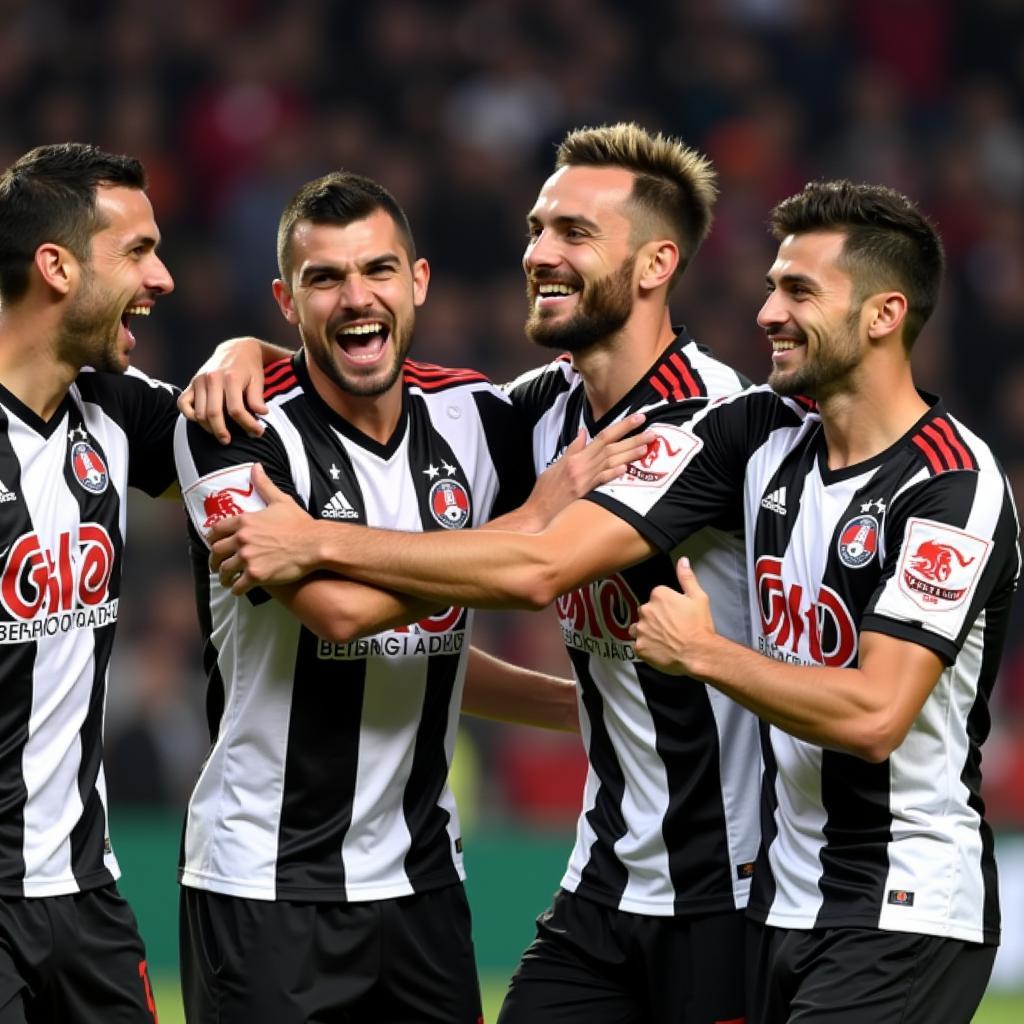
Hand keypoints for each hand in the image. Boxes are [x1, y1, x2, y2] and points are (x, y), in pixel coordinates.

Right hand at [179, 337, 269, 443]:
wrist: (236, 349)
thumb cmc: (250, 368)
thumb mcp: (258, 380)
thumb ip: (257, 398)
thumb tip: (262, 414)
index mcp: (231, 378)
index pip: (236, 410)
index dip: (248, 424)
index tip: (258, 432)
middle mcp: (212, 379)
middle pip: (213, 414)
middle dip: (222, 432)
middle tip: (229, 441)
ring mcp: (199, 381)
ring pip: (198, 413)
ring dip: (208, 428)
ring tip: (221, 434)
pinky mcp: (192, 383)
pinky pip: (183, 403)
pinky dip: (189, 415)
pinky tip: (201, 422)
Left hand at [208, 464, 318, 592]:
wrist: (314, 544)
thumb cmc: (300, 523)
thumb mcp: (281, 501)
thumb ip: (264, 485)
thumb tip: (255, 467)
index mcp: (245, 521)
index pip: (216, 530)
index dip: (211, 539)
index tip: (212, 544)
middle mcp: (242, 540)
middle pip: (216, 552)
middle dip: (214, 560)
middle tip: (216, 566)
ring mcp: (248, 558)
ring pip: (225, 570)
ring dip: (223, 577)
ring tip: (226, 580)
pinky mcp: (256, 575)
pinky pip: (238, 585)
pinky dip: (236, 589)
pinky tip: (238, 589)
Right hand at [506, 413, 652, 530]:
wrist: (537, 513)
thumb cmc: (545, 491)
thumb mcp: (555, 466)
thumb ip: (572, 450)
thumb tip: (582, 434)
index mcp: (574, 458)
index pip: (602, 437)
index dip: (622, 426)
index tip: (638, 419)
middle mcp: (581, 466)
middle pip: (611, 448)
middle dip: (633, 438)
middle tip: (652, 432)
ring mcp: (583, 480)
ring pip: (610, 463)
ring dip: (629, 454)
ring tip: (646, 447)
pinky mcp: (584, 494)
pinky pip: (600, 481)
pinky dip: (613, 474)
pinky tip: (626, 469)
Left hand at [631, 557, 715, 675]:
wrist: (698, 652)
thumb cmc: (699, 625)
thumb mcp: (698, 597)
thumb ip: (687, 577)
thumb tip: (683, 560)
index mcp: (658, 595)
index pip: (657, 597)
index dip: (667, 607)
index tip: (676, 615)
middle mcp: (646, 610)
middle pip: (646, 612)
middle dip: (655, 619)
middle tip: (671, 628)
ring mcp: (641, 629)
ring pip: (638, 628)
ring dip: (647, 632)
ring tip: (662, 640)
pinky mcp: (639, 647)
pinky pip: (638, 645)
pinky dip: (646, 648)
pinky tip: (659, 650)